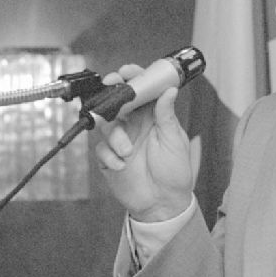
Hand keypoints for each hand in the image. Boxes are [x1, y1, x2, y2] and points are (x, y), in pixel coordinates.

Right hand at [94, 64, 193, 221]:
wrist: (162, 204)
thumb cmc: (175, 173)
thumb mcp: (175, 141)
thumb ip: (167, 115)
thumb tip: (169, 90)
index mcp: (154, 117)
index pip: (142, 91)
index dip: (134, 78)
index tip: (126, 72)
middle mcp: (136, 125)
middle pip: (118, 101)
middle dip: (112, 95)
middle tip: (111, 91)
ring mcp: (121, 140)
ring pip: (107, 124)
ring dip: (115, 135)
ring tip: (127, 151)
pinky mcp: (109, 157)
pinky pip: (100, 148)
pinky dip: (109, 155)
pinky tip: (121, 165)